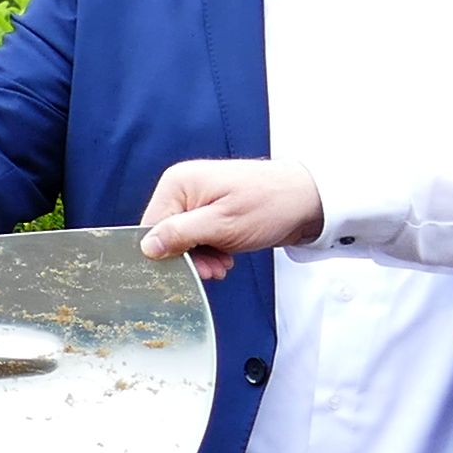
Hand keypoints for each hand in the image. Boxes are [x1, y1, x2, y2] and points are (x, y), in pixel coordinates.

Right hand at [135, 158, 326, 279]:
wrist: (306, 200)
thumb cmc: (268, 205)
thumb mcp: (221, 224)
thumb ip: (179, 235)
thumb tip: (146, 248)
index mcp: (178, 183)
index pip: (150, 227)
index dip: (167, 254)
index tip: (191, 269)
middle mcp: (183, 188)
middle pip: (165, 234)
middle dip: (188, 258)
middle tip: (213, 269)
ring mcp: (197, 199)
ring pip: (182, 240)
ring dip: (201, 258)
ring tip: (223, 264)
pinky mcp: (211, 211)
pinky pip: (198, 237)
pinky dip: (209, 252)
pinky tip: (226, 257)